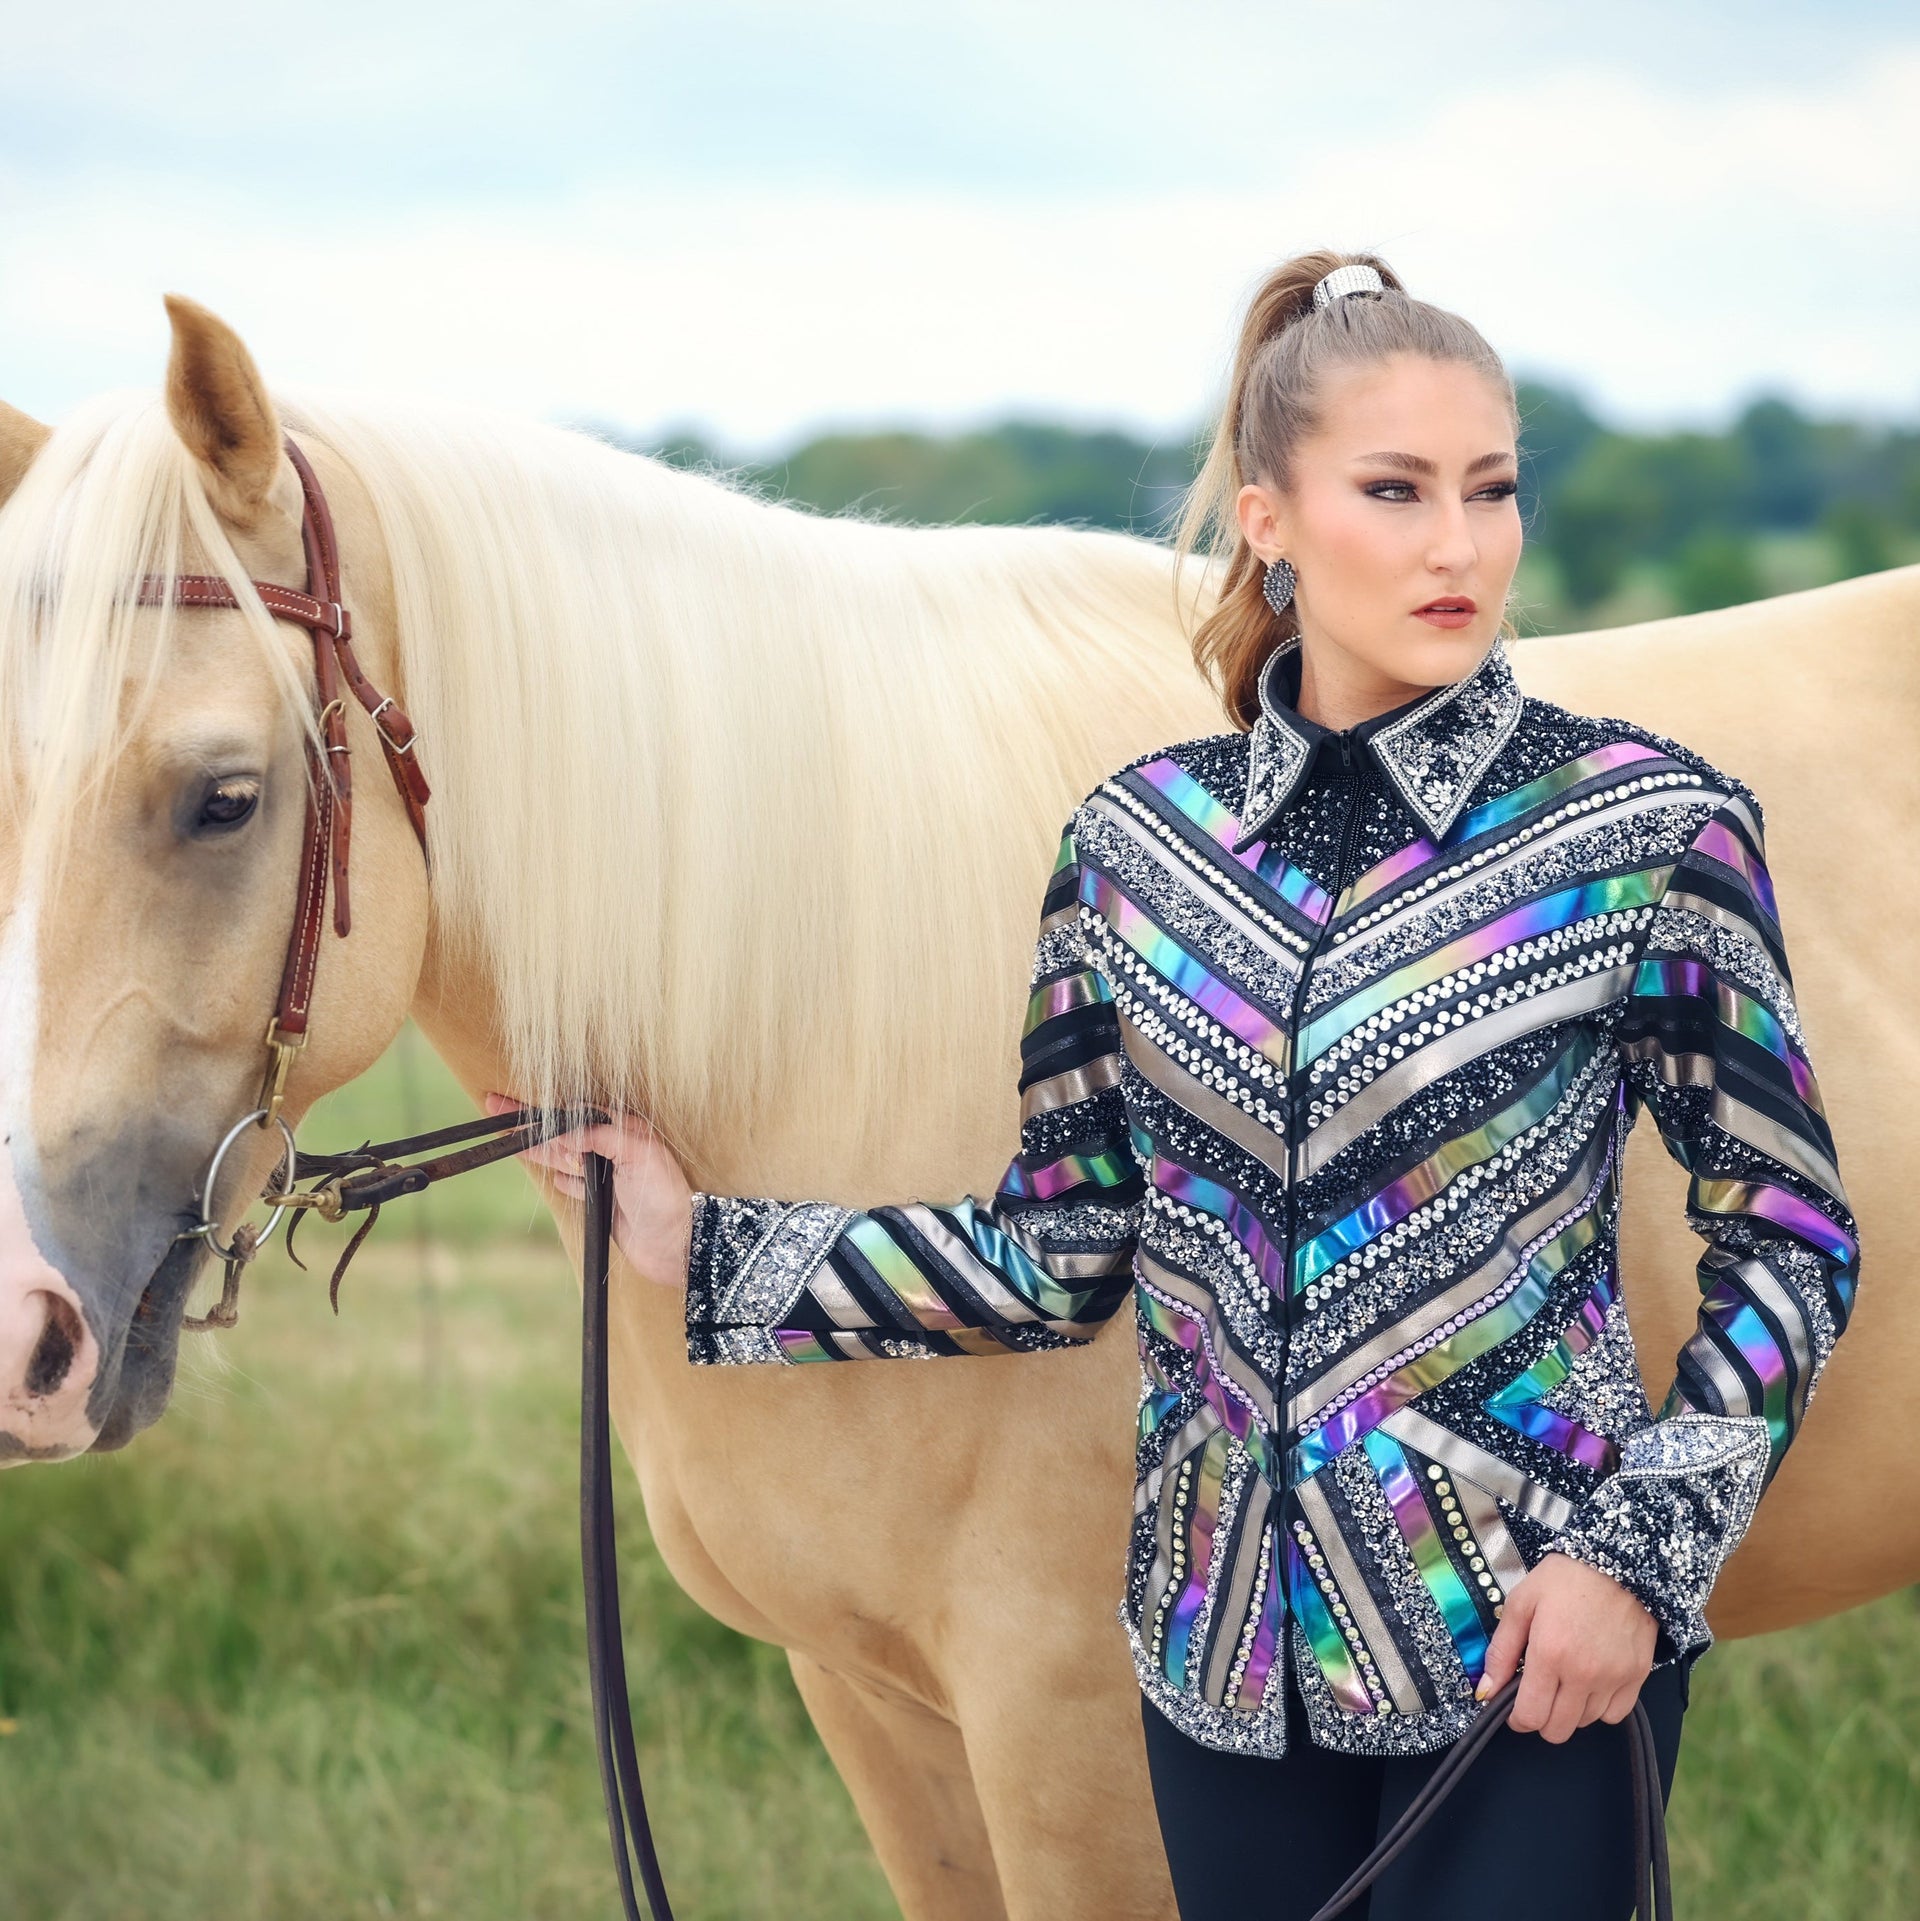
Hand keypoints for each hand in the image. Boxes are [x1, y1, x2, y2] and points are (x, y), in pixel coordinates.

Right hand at [481, 1092, 693, 1289]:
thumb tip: (567, 1130)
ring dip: (534, 1145)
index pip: (573, 1113)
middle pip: (560, 1131)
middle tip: (492, 1107)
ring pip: (559, 1155)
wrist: (675, 1244)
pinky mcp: (599, 1200)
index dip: (541, 1107)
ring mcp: (604, 1175)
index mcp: (623, 1130)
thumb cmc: (666, 1196)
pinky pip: (570, 1182)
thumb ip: (603, 1136)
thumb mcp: (640, 1155)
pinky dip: (556, 1175)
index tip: (510, 1101)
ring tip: (506, 1134)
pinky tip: (541, 1165)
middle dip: (527, 1120)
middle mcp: (611, 1149)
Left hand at [1474, 1550, 1658, 1742]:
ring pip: (1585, 1724)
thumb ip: (1501, 1651)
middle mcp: (1583, 1675)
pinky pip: (1614, 1715)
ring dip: (1570, 1710)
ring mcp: (1613, 1679)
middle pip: (1557, 1730)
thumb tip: (1485, 1692)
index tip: (1513, 1706)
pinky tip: (1591, 1683)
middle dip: (1541, 1718)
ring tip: (1565, 1679)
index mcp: (1549, 1655)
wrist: (1617, 1562)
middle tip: (1538, 1692)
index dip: (1516, 1719)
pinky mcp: (1637, 1678)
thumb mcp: (1520, 1604)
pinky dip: (1599, 1707)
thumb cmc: (1562, 1580)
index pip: (1529, 1717)